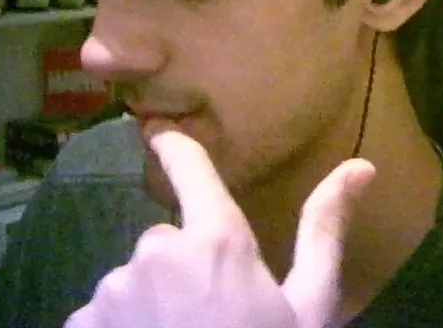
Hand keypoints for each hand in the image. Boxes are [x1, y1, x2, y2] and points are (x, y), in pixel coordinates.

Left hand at [64, 122, 376, 327]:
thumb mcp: (312, 308)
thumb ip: (325, 231)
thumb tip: (361, 166)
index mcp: (216, 241)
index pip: (189, 168)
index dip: (175, 147)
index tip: (160, 133)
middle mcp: (155, 253)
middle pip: (166, 243)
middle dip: (183, 271)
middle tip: (211, 320)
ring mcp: (111, 291)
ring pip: (131, 282)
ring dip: (148, 306)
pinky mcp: (81, 325)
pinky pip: (100, 316)